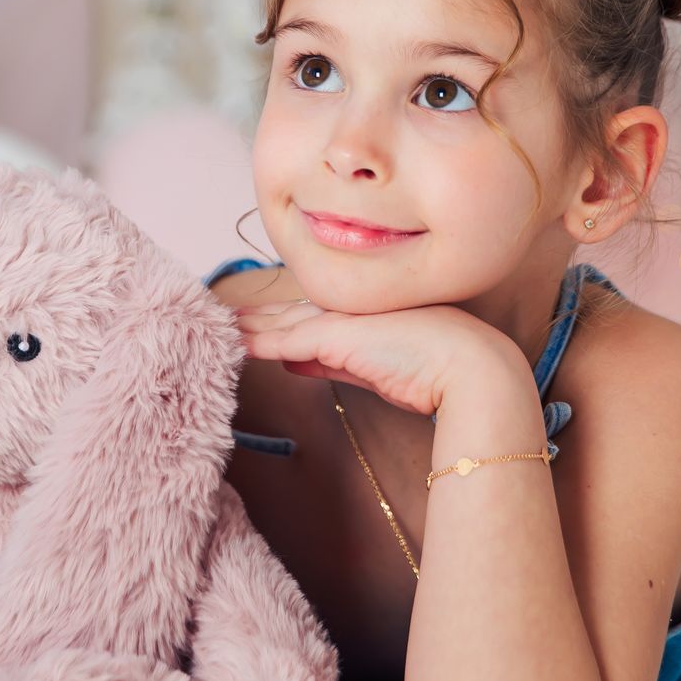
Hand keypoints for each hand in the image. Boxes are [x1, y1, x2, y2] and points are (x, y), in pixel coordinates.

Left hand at [234, 297, 525, 418]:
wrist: (472, 369)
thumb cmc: (440, 372)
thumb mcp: (374, 369)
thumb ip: (332, 362)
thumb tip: (293, 361)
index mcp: (363, 313)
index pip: (307, 315)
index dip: (273, 319)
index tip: (242, 321)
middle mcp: (348, 309)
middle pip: (286, 311)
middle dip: (251, 316)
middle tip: (213, 313)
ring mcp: (341, 318)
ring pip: (278, 321)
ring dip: (243, 325)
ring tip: (208, 322)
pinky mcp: (335, 334)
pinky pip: (283, 338)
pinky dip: (254, 340)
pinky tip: (229, 340)